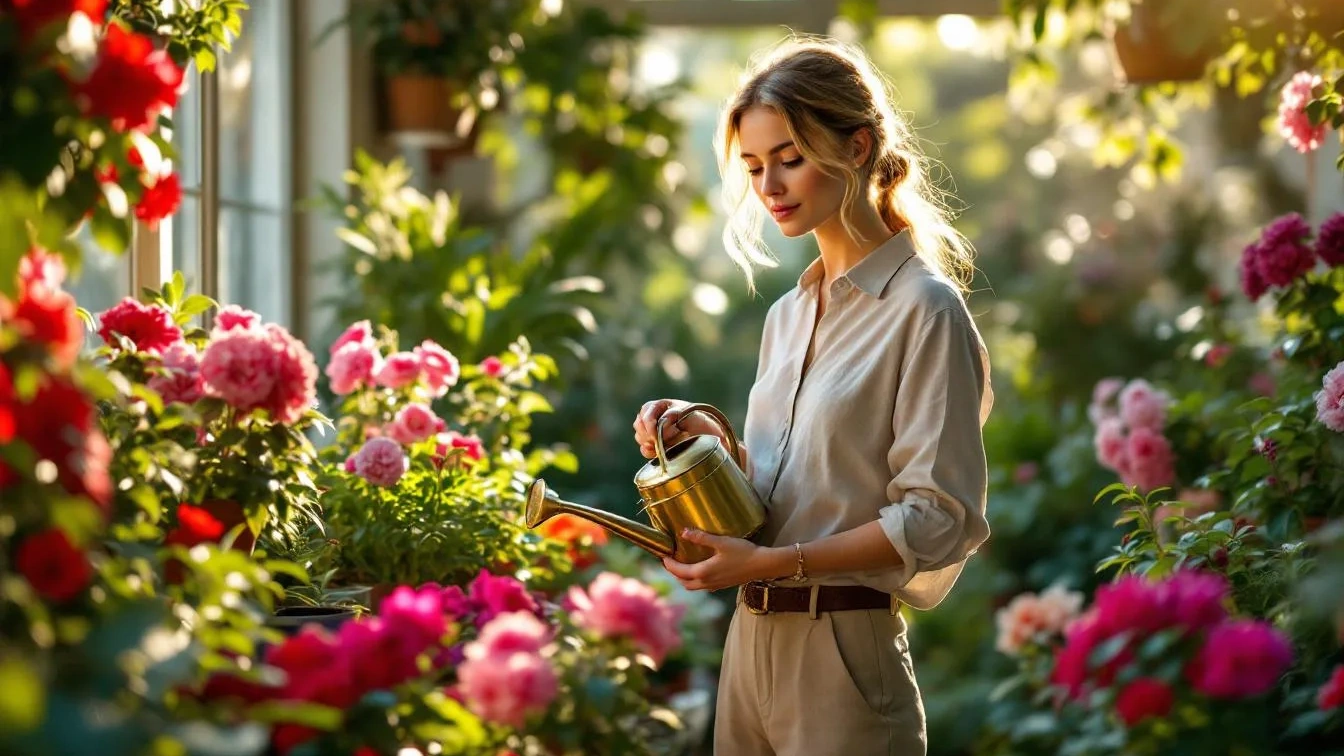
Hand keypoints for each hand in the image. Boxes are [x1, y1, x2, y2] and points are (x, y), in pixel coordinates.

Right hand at [632, 399, 725, 459]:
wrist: (704, 433)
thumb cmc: (695, 418)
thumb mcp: (685, 413)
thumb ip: (672, 416)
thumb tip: (661, 426)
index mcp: (659, 406)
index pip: (646, 414)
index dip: (650, 425)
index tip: (656, 435)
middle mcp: (652, 417)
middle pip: (639, 425)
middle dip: (649, 434)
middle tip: (659, 440)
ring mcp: (651, 431)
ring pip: (640, 436)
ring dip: (649, 442)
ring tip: (662, 444)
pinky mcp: (653, 444)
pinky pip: (644, 448)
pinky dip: (648, 451)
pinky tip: (656, 451)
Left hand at [660, 529, 785, 591]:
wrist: (762, 565)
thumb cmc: (743, 552)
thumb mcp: (721, 542)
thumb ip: (702, 538)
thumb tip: (684, 532)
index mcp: (703, 572)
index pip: (679, 571)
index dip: (669, 564)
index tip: (662, 556)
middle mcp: (707, 582)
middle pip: (683, 582)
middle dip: (674, 573)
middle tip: (669, 560)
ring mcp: (714, 586)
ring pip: (692, 586)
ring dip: (683, 578)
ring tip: (681, 565)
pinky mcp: (722, 585)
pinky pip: (702, 586)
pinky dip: (694, 580)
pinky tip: (699, 569)